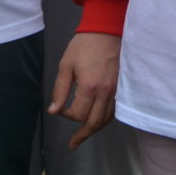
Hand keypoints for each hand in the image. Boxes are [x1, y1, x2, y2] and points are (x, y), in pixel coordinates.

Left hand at [49, 32, 120, 148]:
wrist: (106, 30)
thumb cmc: (83, 46)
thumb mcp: (65, 66)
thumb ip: (60, 90)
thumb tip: (54, 111)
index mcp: (89, 87)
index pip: (78, 114)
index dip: (67, 115)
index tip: (60, 108)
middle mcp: (105, 92)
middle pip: (94, 123)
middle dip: (82, 135)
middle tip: (73, 144)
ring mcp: (116, 91)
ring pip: (106, 119)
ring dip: (94, 129)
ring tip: (83, 135)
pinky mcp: (121, 88)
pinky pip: (114, 110)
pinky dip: (104, 119)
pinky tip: (96, 120)